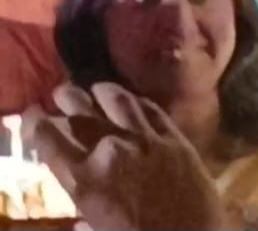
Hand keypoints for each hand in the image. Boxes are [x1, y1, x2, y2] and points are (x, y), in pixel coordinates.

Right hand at [23, 82, 226, 230]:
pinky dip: (137, 101)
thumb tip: (80, 222)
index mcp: (83, 179)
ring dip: (102, 91)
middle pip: (80, 111)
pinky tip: (132, 100)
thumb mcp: (99, 228)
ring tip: (97, 88)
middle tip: (62, 94)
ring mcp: (144, 139)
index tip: (35, 115)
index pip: (48, 138)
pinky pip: (151, 109)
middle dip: (67, 98)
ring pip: (117, 100)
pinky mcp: (174, 137)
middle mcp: (109, 151)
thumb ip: (86, 213)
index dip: (36, 122)